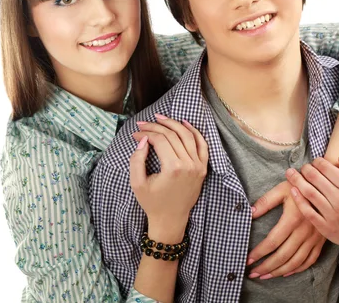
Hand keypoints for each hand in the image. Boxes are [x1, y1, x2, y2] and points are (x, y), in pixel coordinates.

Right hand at [130, 114, 208, 239]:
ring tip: (161, 118)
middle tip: (144, 123)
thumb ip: (137, 159)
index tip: (136, 133)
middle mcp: (188, 164)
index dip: (146, 132)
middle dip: (157, 126)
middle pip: (173, 135)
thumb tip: (143, 139)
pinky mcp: (203, 168)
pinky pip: (202, 145)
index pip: (160, 140)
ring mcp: (198, 166)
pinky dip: (194, 132)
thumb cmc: (152, 203)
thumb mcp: (137, 183)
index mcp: (173, 168)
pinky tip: (184, 123)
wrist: (170, 220)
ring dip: (174, 124)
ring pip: (188, 136)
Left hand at [247, 180, 325, 278]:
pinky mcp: (321, 240)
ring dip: (280, 271)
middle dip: (266, 267)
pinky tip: (287, 272)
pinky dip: (298, 268)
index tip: (248, 259)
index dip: (259, 253)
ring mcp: (314, 238)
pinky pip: (310, 260)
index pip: (272, 242)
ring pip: (296, 261)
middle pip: (283, 256)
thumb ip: (265, 201)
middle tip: (253, 273)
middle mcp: (304, 231)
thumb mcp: (282, 189)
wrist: (326, 186)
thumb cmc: (301, 185)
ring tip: (266, 276)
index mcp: (292, 219)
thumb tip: (249, 213)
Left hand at [286, 156, 338, 254]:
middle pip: (315, 178)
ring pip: (309, 193)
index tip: (315, 162)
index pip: (327, 168)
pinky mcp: (325, 228)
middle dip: (305, 169)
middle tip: (303, 168)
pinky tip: (293, 190)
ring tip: (290, 173)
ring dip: (297, 181)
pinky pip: (307, 211)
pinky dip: (298, 200)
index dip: (317, 162)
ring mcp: (333, 215)